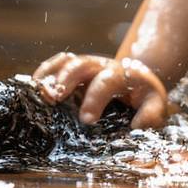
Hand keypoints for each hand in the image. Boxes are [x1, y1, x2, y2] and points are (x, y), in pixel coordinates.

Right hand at [32, 51, 167, 128]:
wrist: (137, 79)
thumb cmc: (144, 96)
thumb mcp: (155, 104)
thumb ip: (152, 115)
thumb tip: (138, 126)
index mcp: (123, 74)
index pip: (107, 81)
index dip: (95, 98)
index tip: (86, 119)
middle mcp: (101, 65)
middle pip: (81, 64)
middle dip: (66, 80)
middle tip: (53, 99)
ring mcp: (86, 65)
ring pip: (65, 62)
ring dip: (50, 75)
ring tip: (38, 94)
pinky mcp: (73, 69)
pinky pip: (56, 64)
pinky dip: (44, 72)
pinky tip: (32, 88)